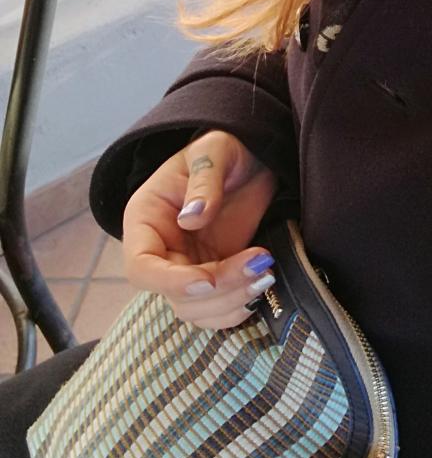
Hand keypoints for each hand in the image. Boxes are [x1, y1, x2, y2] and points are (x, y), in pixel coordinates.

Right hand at [122, 129, 278, 328]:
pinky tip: (261, 286)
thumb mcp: (214, 151)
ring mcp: (187, 266)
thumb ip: (204, 180)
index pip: (141, 266)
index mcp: (146, 220)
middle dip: (218, 289)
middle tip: (259, 266)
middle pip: (174, 295)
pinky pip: (216, 309)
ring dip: (231, 302)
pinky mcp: (215, 275)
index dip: (169, 282)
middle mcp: (161, 250)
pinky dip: (237, 307)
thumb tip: (192, 218)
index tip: (207, 280)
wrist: (251, 157)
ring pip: (196, 309)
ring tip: (265, 274)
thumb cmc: (224, 149)